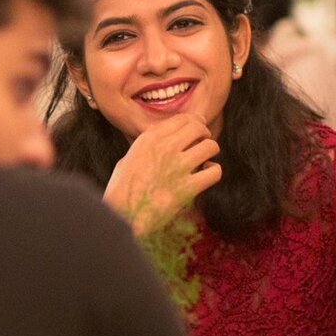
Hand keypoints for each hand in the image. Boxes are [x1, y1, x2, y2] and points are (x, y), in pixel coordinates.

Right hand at [103, 113, 221, 234]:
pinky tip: (206, 175)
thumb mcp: (127, 159)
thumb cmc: (121, 191)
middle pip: (198, 127)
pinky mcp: (187, 188)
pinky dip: (214, 171)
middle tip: (204, 142)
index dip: (195, 121)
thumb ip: (144, 147)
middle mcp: (164, 148)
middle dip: (205, 133)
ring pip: (210, 146)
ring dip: (211, 151)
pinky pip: (214, 172)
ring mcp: (177, 167)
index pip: (182, 119)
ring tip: (206, 159)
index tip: (199, 128)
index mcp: (149, 139)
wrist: (121, 216)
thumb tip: (156, 140)